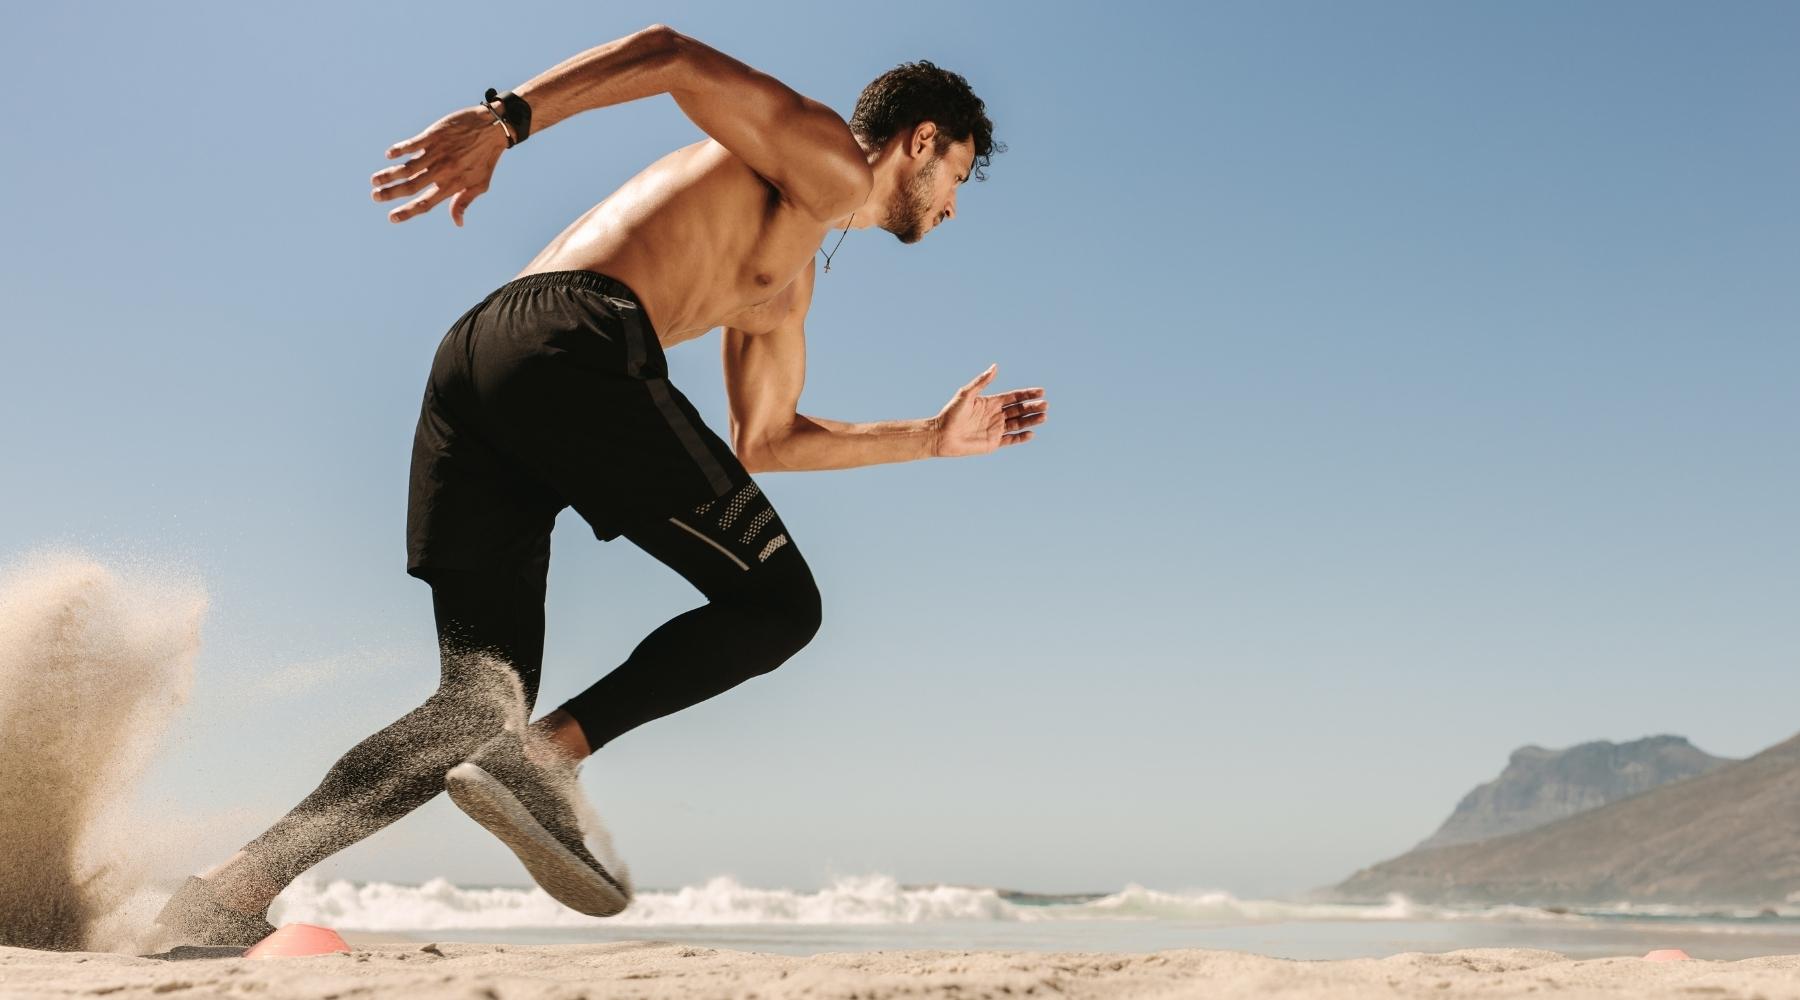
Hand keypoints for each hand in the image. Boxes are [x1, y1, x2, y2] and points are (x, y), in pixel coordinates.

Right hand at [370, 106, 507, 225]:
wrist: (493, 128)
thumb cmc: (486, 158)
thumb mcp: (480, 184)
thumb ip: (464, 202)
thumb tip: (458, 223)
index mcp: (452, 185)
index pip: (425, 203)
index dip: (408, 212)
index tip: (391, 218)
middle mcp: (441, 171)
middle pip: (410, 186)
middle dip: (390, 194)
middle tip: (375, 196)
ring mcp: (436, 153)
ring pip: (407, 167)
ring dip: (388, 175)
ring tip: (374, 180)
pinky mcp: (433, 136)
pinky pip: (412, 144)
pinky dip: (400, 149)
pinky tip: (389, 154)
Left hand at [932, 364, 1047, 457]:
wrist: (941, 436)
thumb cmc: (951, 413)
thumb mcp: (966, 394)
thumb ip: (982, 382)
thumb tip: (995, 366)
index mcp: (991, 402)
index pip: (1014, 397)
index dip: (1027, 394)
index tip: (1040, 392)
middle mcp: (996, 414)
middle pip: (1019, 410)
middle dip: (1032, 407)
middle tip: (1045, 405)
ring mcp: (996, 429)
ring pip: (1018, 424)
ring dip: (1031, 420)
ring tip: (1044, 417)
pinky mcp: (993, 442)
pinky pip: (1011, 440)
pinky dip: (1021, 437)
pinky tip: (1031, 433)